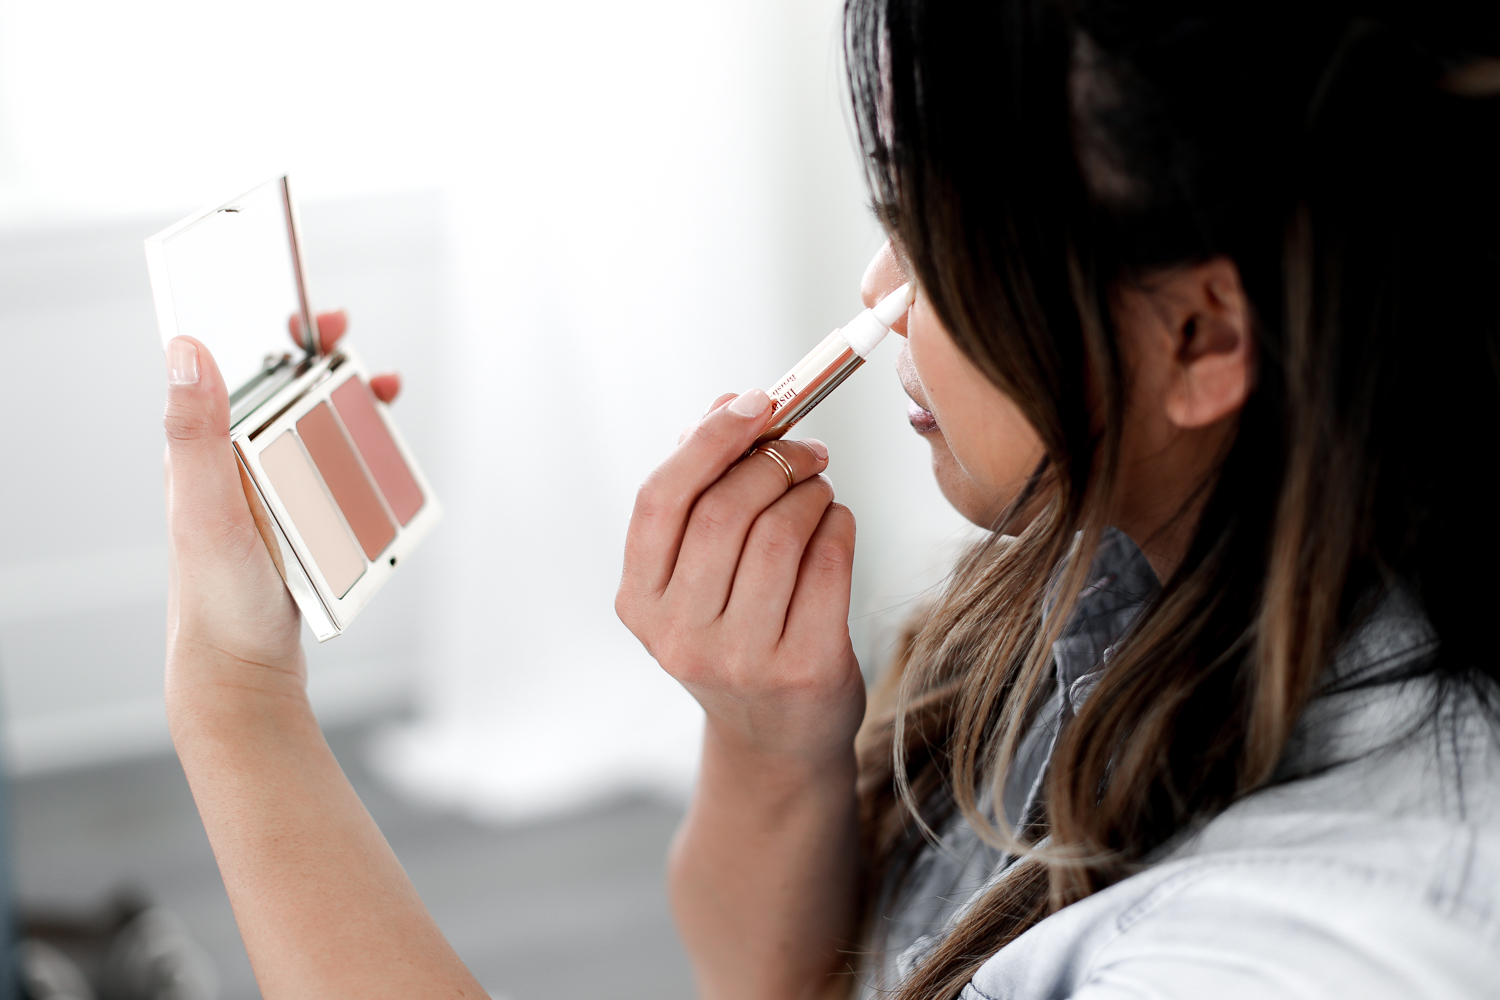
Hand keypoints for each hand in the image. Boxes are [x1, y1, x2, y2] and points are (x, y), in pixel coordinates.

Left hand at [164, 311, 397, 701]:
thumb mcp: (204, 507)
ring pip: (320, 432)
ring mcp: (270, 493)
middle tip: (369, 366)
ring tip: (383, 408)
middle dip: (333, 369)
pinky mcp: (298, 522)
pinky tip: (379, 469)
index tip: (318, 320)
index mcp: (206, 450)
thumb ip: (196, 431)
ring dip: (355, 412)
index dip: (279, 336)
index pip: (240, 371)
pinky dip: (363, 460)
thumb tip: (188, 350)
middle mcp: (237, 464)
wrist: (243, 669)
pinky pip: (336, 476)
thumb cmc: (216, 596)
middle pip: (291, 396)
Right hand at [617, 390, 865, 766]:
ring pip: (781, 533)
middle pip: (725, 511)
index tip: (756, 402)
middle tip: (808, 450)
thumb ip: (703, 486)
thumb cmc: (737, 634)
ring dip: (811, 492)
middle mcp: (678, 636)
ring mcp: (738, 659)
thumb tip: (728, 402)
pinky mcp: (801, 669)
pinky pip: (827, 564)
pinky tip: (834, 527)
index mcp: (640, 601)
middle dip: (775, 462)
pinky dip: (838, 526)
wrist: (776, 740)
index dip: (709, 439)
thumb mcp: (699, 573)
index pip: (661, 499)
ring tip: (819, 491)